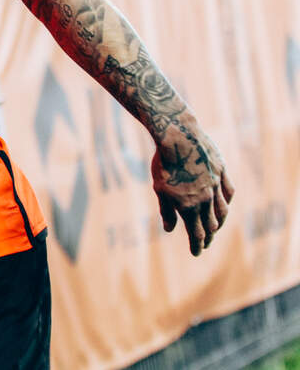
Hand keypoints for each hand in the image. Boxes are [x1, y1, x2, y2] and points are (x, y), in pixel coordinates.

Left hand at [151, 119, 232, 255]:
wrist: (178, 136)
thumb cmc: (164, 164)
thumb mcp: (160, 189)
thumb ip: (167, 211)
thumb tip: (169, 229)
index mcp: (190, 206)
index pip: (197, 234)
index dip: (197, 245)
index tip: (196, 253)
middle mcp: (207, 199)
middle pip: (211, 224)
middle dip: (208, 237)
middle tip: (205, 243)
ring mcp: (216, 185)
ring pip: (222, 210)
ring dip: (219, 222)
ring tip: (216, 228)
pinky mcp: (222, 171)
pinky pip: (229, 191)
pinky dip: (227, 201)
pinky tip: (225, 204)